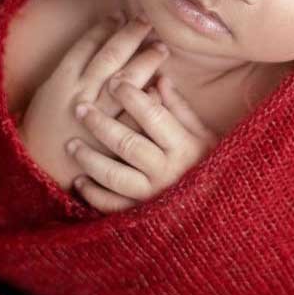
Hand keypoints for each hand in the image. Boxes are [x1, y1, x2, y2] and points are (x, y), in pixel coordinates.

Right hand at [17, 11, 168, 195]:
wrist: (37, 170)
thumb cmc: (43, 128)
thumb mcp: (49, 92)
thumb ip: (72, 70)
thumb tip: (98, 42)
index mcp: (61, 81)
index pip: (86, 45)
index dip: (105, 27)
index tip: (121, 14)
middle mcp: (79, 96)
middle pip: (110, 57)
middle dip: (130, 36)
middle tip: (148, 22)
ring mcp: (97, 119)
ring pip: (125, 82)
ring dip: (145, 62)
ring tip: (160, 48)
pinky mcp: (111, 140)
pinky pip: (134, 116)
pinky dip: (149, 99)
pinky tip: (162, 86)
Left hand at [66, 71, 220, 212]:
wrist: (222, 215)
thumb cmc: (210, 166)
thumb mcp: (203, 135)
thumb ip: (180, 108)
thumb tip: (159, 78)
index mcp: (184, 147)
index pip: (153, 116)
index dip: (131, 96)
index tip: (113, 81)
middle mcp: (167, 172)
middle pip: (127, 143)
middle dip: (100, 123)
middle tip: (80, 108)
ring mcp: (152, 196)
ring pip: (114, 175)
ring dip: (89, 158)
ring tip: (70, 144)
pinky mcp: (141, 216)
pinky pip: (112, 206)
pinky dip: (93, 194)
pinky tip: (79, 182)